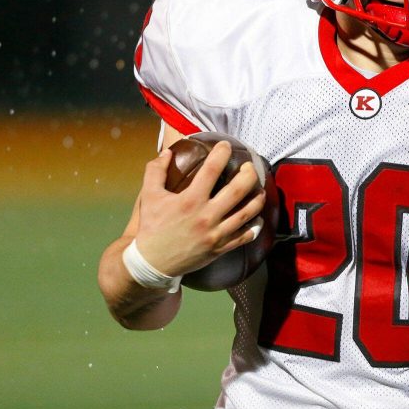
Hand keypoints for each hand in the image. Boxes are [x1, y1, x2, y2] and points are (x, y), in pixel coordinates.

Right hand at [133, 141, 266, 275]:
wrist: (152, 263)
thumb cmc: (152, 228)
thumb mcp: (149, 197)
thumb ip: (155, 172)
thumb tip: (167, 152)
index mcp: (190, 200)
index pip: (212, 170)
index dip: (221, 153)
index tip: (226, 145)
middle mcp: (207, 216)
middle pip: (238, 190)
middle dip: (249, 174)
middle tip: (249, 166)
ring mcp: (216, 233)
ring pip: (247, 213)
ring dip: (257, 199)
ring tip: (259, 189)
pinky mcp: (220, 248)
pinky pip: (245, 236)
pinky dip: (255, 226)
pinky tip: (257, 218)